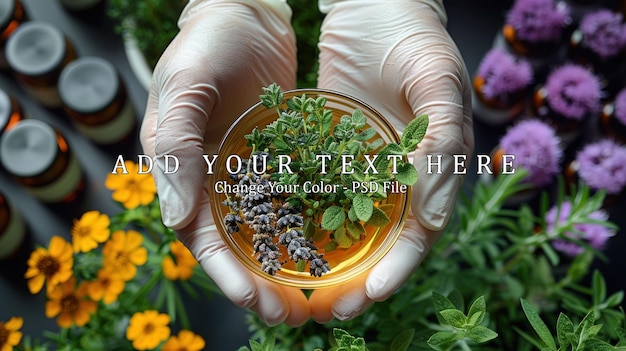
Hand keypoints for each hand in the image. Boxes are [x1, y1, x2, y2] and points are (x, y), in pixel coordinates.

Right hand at [140, 0, 309, 325]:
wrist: (244, 13)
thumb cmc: (206, 45)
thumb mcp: (183, 86)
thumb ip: (175, 147)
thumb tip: (174, 219)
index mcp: (184, 172)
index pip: (203, 237)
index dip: (226, 274)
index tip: (254, 302)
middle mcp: (217, 180)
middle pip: (239, 246)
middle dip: (263, 284)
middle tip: (294, 315)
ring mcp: (252, 171)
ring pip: (271, 231)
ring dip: (290, 265)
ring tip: (317, 295)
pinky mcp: (282, 158)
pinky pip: (297, 198)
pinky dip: (311, 225)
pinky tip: (335, 246)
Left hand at [310, 0, 474, 321]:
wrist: (373, 4)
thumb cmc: (414, 38)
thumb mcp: (436, 82)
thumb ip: (440, 144)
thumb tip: (431, 215)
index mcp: (432, 170)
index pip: (419, 232)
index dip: (399, 268)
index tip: (371, 294)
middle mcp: (396, 176)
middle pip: (380, 241)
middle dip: (357, 279)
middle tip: (330, 310)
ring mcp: (361, 166)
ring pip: (345, 224)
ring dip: (326, 259)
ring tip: (300, 289)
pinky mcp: (329, 151)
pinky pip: (315, 190)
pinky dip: (302, 217)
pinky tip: (278, 239)